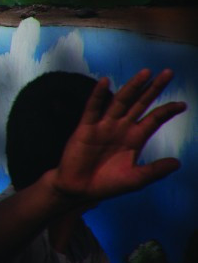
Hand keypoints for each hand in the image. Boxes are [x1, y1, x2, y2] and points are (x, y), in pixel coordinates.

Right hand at [51, 69, 185, 202]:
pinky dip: (98, 95)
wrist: (79, 189)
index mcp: (135, 138)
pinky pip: (93, 108)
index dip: (167, 110)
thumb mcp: (135, 180)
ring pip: (120, 101)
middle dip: (153, 89)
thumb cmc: (106, 184)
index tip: (182, 104)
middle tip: (168, 73)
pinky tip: (104, 82)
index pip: (154, 119)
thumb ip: (155, 171)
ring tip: (145, 73)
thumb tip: (178, 163)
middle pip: (140, 103)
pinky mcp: (86, 128)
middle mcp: (121, 128)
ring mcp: (104, 126)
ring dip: (132, 87)